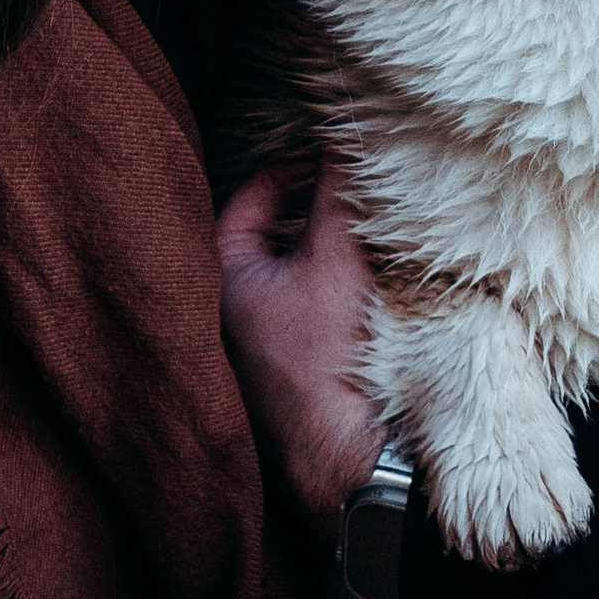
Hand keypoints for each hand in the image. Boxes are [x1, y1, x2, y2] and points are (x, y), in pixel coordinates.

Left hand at [216, 158, 387, 528]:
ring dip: (327, 249)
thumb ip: (338, 195)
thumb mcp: (337, 261)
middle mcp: (232, 318)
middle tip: (350, 189)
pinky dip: (336, 288)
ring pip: (292, 276)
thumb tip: (342, 140)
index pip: (244, 205)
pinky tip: (375, 285)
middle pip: (269, 239)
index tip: (326, 160)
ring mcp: (263, 349)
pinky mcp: (295, 375)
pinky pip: (311, 311)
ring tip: (369, 230)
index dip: (286, 172)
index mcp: (224, 285)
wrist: (354, 459)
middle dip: (310, 208)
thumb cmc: (331, 360)